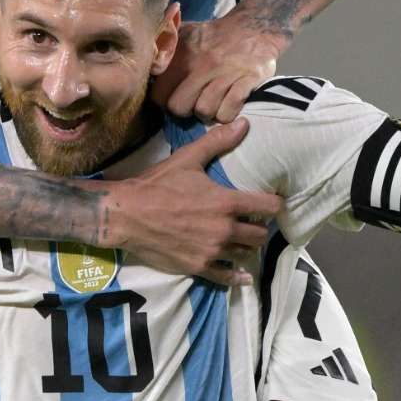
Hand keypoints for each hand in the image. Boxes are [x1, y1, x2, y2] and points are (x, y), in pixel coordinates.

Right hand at [101, 117, 283, 286]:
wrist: (127, 214)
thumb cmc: (156, 185)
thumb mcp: (187, 158)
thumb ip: (217, 142)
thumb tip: (244, 123)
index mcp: (226, 203)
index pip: (267, 207)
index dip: (274, 204)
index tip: (272, 203)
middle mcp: (224, 230)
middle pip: (260, 235)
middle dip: (260, 228)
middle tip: (254, 222)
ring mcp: (212, 251)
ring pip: (245, 255)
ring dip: (248, 248)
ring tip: (243, 241)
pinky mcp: (198, 267)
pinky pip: (226, 277)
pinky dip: (237, 277)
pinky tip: (243, 277)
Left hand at [151, 13, 284, 123]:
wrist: (254, 26)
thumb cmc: (213, 34)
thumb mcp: (184, 31)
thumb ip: (162, 42)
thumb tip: (144, 57)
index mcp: (183, 55)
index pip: (159, 93)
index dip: (164, 99)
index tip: (172, 96)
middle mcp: (202, 65)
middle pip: (179, 107)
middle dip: (185, 110)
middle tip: (193, 102)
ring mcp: (226, 73)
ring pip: (204, 111)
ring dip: (207, 112)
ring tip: (212, 102)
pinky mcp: (247, 80)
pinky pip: (228, 111)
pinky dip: (226, 114)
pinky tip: (227, 104)